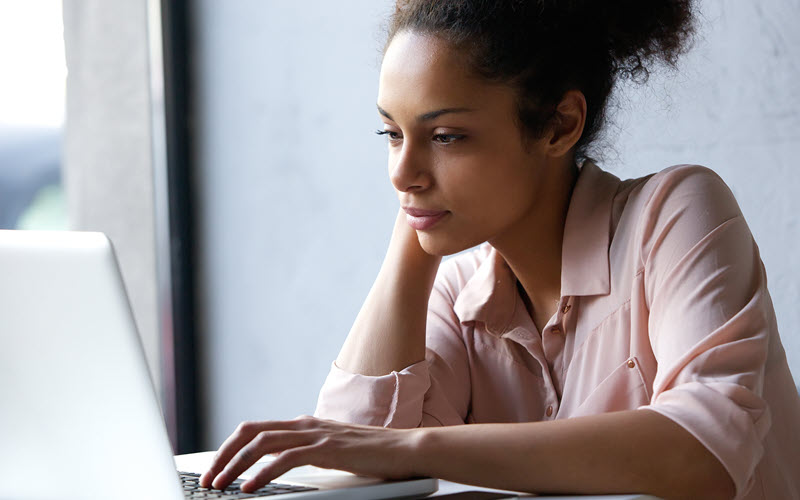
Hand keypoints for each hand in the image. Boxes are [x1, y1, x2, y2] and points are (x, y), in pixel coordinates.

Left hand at [199, 415, 419, 491]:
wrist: (405, 449)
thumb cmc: (372, 454)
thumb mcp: (332, 451)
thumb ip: (308, 452)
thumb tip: (280, 465)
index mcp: (304, 424)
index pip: (256, 429)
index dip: (230, 448)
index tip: (216, 469)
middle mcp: (305, 424)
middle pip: (250, 432)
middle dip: (224, 455)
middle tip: (208, 479)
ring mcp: (316, 434)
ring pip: (262, 443)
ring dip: (235, 465)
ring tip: (221, 486)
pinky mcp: (327, 449)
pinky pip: (285, 458)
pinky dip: (262, 473)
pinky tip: (250, 488)